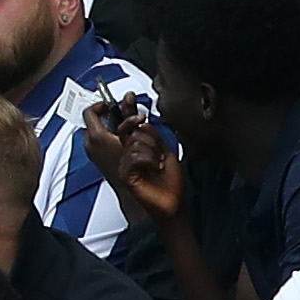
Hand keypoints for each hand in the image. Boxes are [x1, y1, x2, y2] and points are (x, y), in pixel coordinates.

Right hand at [78, 102, 184, 223]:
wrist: (173, 202)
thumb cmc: (171, 182)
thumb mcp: (166, 152)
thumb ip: (154, 137)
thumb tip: (143, 123)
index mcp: (138, 148)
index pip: (128, 125)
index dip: (127, 110)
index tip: (129, 97)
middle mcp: (129, 155)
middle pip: (132, 131)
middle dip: (151, 138)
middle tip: (160, 152)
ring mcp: (126, 165)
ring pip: (135, 142)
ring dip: (153, 152)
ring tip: (159, 164)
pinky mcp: (126, 175)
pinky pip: (134, 156)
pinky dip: (148, 160)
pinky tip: (155, 168)